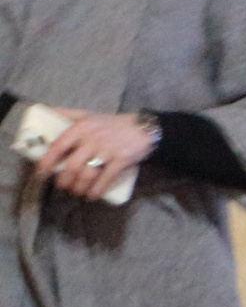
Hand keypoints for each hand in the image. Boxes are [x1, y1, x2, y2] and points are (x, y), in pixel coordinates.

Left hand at [37, 110, 154, 201]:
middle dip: (64, 180)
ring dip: (79, 187)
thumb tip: (45, 111)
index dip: (48, 161)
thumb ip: (67, 113)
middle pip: (72, 165)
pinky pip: (106, 179)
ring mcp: (108, 151)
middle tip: (62, 186)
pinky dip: (97, 190)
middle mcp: (93, 139)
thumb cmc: (112, 123)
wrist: (143, 128)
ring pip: (87, 174)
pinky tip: (92, 196)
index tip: (41, 172)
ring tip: (76, 191)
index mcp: (82, 127)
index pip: (59, 146)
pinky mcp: (121, 160)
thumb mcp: (88, 114)